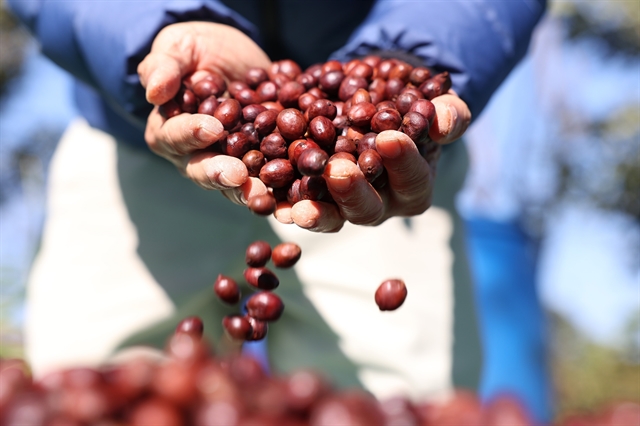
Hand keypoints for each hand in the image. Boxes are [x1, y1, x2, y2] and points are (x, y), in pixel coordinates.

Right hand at [138, 22, 271, 201]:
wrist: (236, 56)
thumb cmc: (198, 50)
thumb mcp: (178, 46)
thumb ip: (164, 66)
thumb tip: (153, 91)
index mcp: (168, 129)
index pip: (175, 136)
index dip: (191, 133)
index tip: (212, 128)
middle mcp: (194, 154)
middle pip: (202, 170)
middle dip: (220, 174)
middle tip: (237, 176)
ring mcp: (228, 162)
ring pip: (234, 185)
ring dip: (249, 192)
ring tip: (265, 196)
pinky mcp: (258, 163)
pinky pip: (267, 180)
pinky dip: (278, 190)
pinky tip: (290, 196)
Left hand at [275, 91, 470, 231]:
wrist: (372, 100)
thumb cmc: (410, 105)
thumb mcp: (434, 105)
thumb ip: (447, 114)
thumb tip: (443, 122)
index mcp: (412, 187)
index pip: (411, 180)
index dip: (403, 162)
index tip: (390, 138)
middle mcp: (377, 204)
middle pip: (366, 209)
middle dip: (352, 191)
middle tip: (338, 170)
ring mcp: (340, 205)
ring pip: (328, 216)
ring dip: (312, 212)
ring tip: (296, 209)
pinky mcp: (308, 196)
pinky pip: (293, 205)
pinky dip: (279, 204)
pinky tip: (264, 199)